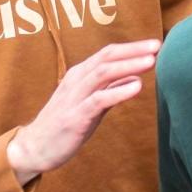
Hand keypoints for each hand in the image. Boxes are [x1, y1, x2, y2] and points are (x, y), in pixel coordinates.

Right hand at [7, 40, 159, 184]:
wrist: (34, 148)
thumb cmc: (64, 123)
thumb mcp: (89, 102)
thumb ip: (110, 88)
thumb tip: (135, 75)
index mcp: (80, 74)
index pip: (108, 53)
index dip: (132, 47)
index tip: (154, 44)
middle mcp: (76, 80)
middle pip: (107, 57)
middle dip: (133, 50)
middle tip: (157, 45)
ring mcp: (74, 98)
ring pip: (102, 73)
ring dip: (128, 65)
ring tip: (151, 61)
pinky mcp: (75, 117)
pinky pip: (98, 100)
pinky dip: (118, 92)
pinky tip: (136, 87)